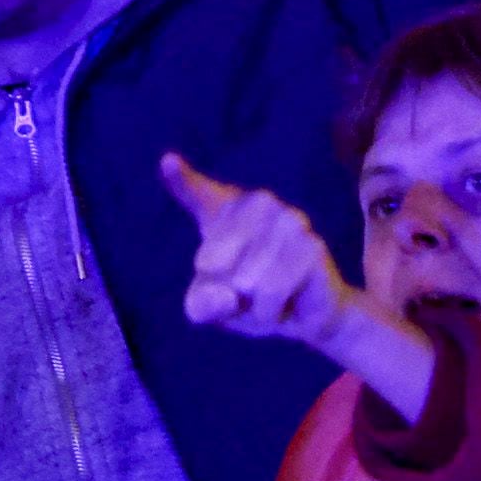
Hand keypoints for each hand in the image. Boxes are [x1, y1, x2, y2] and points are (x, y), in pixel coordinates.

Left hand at [161, 154, 352, 341]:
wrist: (305, 317)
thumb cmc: (251, 301)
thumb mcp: (213, 308)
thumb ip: (204, 304)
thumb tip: (226, 297)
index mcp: (227, 209)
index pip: (199, 192)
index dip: (181, 180)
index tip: (168, 163)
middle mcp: (260, 203)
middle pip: (212, 263)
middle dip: (225, 293)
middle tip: (247, 293)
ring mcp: (290, 219)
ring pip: (246, 281)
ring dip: (252, 306)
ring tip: (269, 298)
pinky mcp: (311, 245)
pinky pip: (272, 291)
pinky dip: (270, 311)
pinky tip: (286, 303)